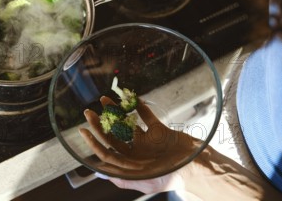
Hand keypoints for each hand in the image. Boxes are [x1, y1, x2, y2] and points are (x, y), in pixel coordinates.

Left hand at [80, 96, 200, 194]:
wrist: (199, 167)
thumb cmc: (173, 177)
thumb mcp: (147, 183)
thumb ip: (124, 181)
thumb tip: (101, 175)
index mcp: (131, 165)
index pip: (107, 152)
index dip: (94, 142)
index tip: (82, 130)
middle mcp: (136, 152)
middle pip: (113, 136)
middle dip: (100, 124)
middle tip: (88, 112)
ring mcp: (147, 140)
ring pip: (126, 123)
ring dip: (115, 112)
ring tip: (103, 99)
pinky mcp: (160, 130)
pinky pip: (146, 116)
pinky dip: (139, 107)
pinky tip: (130, 97)